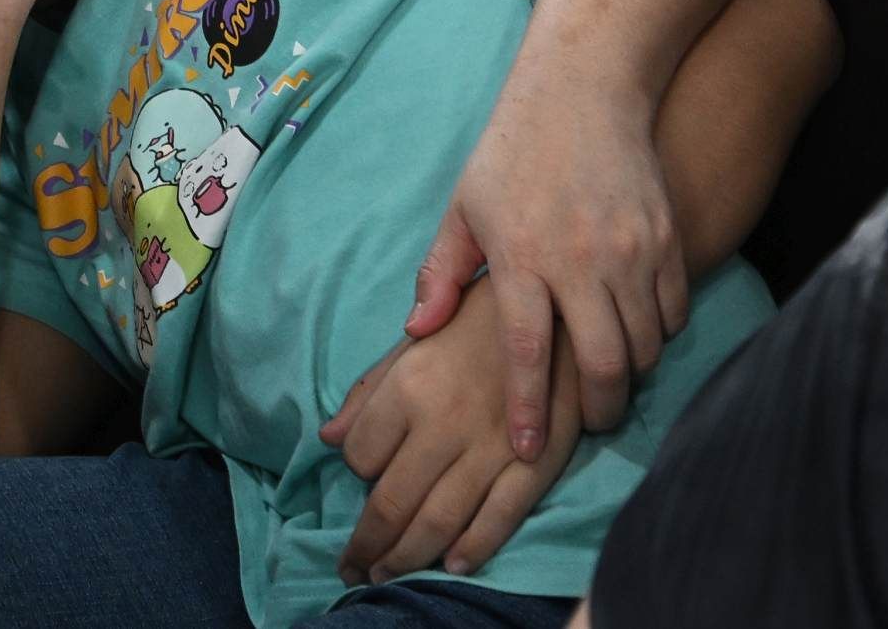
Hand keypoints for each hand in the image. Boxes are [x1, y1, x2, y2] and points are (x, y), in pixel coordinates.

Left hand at [321, 280, 587, 584]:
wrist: (559, 310)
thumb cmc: (477, 321)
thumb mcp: (415, 342)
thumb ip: (370, 392)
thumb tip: (328, 439)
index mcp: (409, 387)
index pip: (361, 455)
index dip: (356, 473)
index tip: (363, 481)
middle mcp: (443, 423)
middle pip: (392, 500)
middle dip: (367, 544)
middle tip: (352, 571)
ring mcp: (490, 448)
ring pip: (438, 520)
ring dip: (407, 557)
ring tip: (387, 577)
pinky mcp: (536, 464)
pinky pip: (499, 517)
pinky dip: (474, 547)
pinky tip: (452, 566)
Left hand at [403, 73, 684, 453]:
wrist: (582, 90)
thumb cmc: (512, 152)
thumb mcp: (464, 208)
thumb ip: (442, 274)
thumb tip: (416, 331)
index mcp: (521, 256)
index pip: (526, 352)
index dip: (528, 409)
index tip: (524, 451)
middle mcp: (580, 259)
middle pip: (603, 364)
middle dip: (596, 410)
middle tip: (585, 423)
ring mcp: (630, 249)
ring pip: (645, 345)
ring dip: (630, 374)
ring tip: (610, 380)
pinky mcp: (665, 239)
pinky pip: (673, 312)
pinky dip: (660, 335)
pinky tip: (638, 334)